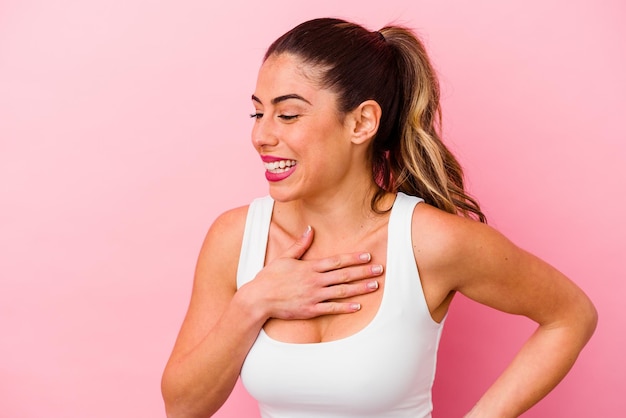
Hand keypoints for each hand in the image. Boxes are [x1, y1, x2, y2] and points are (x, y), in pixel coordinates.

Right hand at [244, 226, 382, 320]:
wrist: (258, 299)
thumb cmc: (269, 278)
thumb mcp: (284, 257)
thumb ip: (299, 244)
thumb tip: (309, 229)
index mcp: (310, 267)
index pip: (337, 261)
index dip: (354, 258)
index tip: (368, 255)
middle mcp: (315, 281)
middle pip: (344, 275)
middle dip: (364, 271)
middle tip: (380, 269)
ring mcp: (314, 296)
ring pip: (342, 291)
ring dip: (360, 288)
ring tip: (375, 285)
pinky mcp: (310, 310)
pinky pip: (332, 309)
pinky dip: (346, 307)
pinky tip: (358, 306)